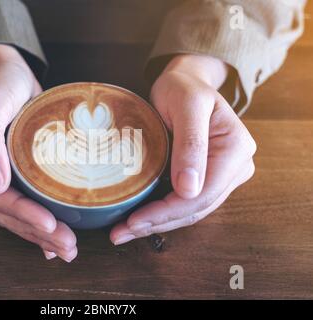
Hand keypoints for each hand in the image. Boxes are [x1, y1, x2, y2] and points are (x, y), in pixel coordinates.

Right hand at [0, 45, 76, 261]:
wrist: (8, 72)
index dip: (20, 211)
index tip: (49, 223)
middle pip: (2, 210)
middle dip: (34, 232)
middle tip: (67, 247)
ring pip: (12, 213)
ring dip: (38, 234)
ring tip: (66, 250)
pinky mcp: (10, 173)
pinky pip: (20, 203)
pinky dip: (35, 223)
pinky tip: (49, 240)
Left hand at [111, 54, 256, 244]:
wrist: (186, 82)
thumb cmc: (184, 87)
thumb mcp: (186, 105)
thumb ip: (190, 144)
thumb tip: (189, 190)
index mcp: (236, 149)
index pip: (203, 193)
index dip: (168, 212)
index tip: (135, 220)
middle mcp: (236, 167)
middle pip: (197, 208)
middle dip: (158, 222)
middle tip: (121, 233)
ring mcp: (224, 175)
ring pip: (191, 211)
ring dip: (158, 223)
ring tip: (124, 231)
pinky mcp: (208, 178)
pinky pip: (186, 203)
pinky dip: (162, 213)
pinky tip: (138, 219)